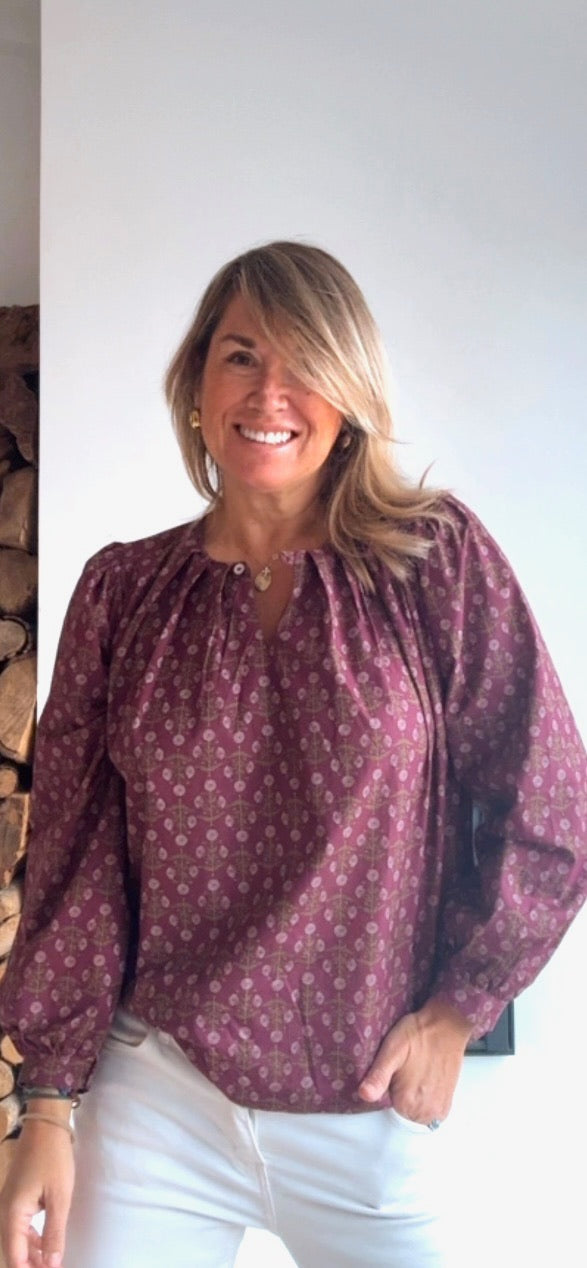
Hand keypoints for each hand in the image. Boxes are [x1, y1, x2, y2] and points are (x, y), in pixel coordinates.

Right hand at [0, 1115, 74, 1267]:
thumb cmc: (54, 1158)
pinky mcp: (16, 1199)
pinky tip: (45, 1248)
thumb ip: (54, 1233)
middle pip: (12, 1251)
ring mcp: (9, 1205)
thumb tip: (52, 1264)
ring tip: (50, 1265)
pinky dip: (31, 1241)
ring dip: (31, 1256)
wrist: (46, 1125)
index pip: (14, 1257)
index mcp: (12, 1214)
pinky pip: (19, 1228)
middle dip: (29, 1265)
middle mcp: (5, 1212)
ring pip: (15, 1241)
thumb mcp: (60, 1197)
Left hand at [358, 999, 473, 1123]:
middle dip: (401, 1091)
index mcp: (407, 1102)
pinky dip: (427, 1097)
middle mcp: (425, 1111)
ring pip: (415, 1111)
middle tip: (407, 1067)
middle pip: (402, 1110)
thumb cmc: (419, 1034)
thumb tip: (364, 1095)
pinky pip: (430, 1111)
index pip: (386, 1104)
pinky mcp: (447, 1102)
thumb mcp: (392, 1050)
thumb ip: (378, 1076)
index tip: (394, 1069)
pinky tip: (427, 1077)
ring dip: (415, 1095)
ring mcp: (438, 1109)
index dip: (387, 1084)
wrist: (447, 1026)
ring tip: (418, 1071)